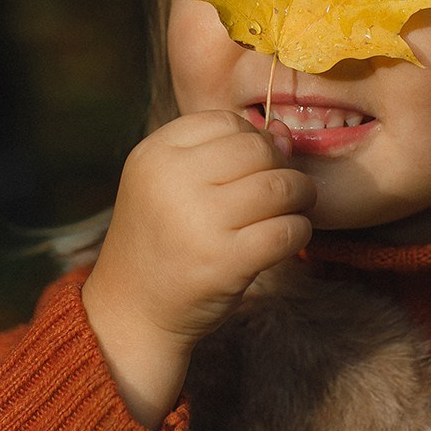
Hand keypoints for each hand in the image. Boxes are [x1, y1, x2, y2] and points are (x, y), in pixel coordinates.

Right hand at [78, 110, 314, 426]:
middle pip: (258, 149)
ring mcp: (199, 221)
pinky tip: (285, 238)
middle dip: (282, 166)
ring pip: (281, 187)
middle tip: (282, 189)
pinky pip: (288, 230)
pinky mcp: (225, 261)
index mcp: (154, 154)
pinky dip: (299, 231)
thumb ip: (222, 154)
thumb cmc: (161, 240)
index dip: (251, 139)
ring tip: (290, 211)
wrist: (132, 309)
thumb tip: (283, 132)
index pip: (226, 121)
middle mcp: (172, 181)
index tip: (252, 166)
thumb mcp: (170, 184)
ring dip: (299, 197)